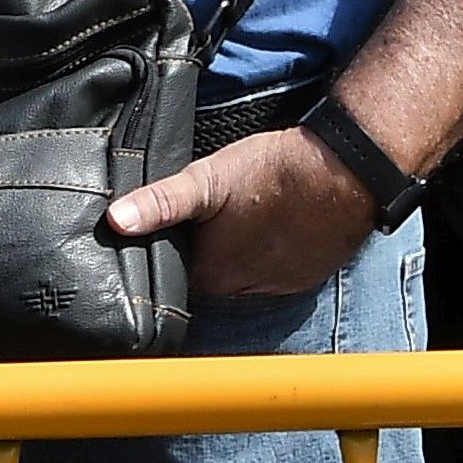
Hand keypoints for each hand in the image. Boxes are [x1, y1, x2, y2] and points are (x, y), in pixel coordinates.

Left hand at [106, 108, 380, 302]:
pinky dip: (272, 253)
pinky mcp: (307, 276)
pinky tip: (273, 224)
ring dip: (240, 253)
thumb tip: (115, 220)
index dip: (169, 251)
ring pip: (243, 274)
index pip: (172, 275)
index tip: (171, 230)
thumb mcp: (206, 178)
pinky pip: (277, 271)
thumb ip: (160, 203)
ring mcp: (279, 286)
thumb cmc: (274, 172)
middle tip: (209, 217)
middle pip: (207, 277)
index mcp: (211, 276)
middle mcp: (243, 292)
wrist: (347, 170)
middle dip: (203, 253)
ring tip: (244, 217)